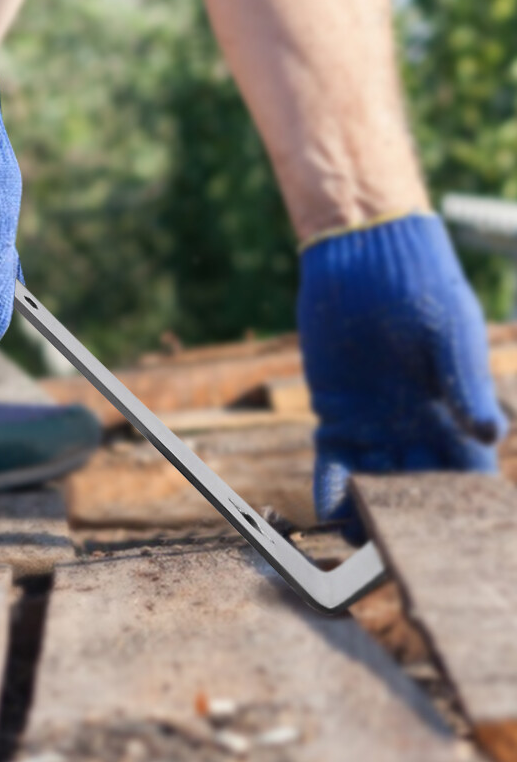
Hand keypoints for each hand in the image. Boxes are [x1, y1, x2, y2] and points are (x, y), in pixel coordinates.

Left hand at [298, 214, 507, 539]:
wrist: (366, 262)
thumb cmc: (422, 288)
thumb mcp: (450, 334)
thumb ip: (465, 383)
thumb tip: (491, 435)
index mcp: (454, 413)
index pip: (466, 471)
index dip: (465, 506)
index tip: (463, 542)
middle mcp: (415, 427)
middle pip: (417, 487)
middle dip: (413, 522)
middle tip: (407, 561)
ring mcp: (374, 423)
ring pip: (374, 482)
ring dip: (369, 514)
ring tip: (366, 551)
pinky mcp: (335, 413)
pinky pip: (333, 460)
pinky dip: (332, 486)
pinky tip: (331, 512)